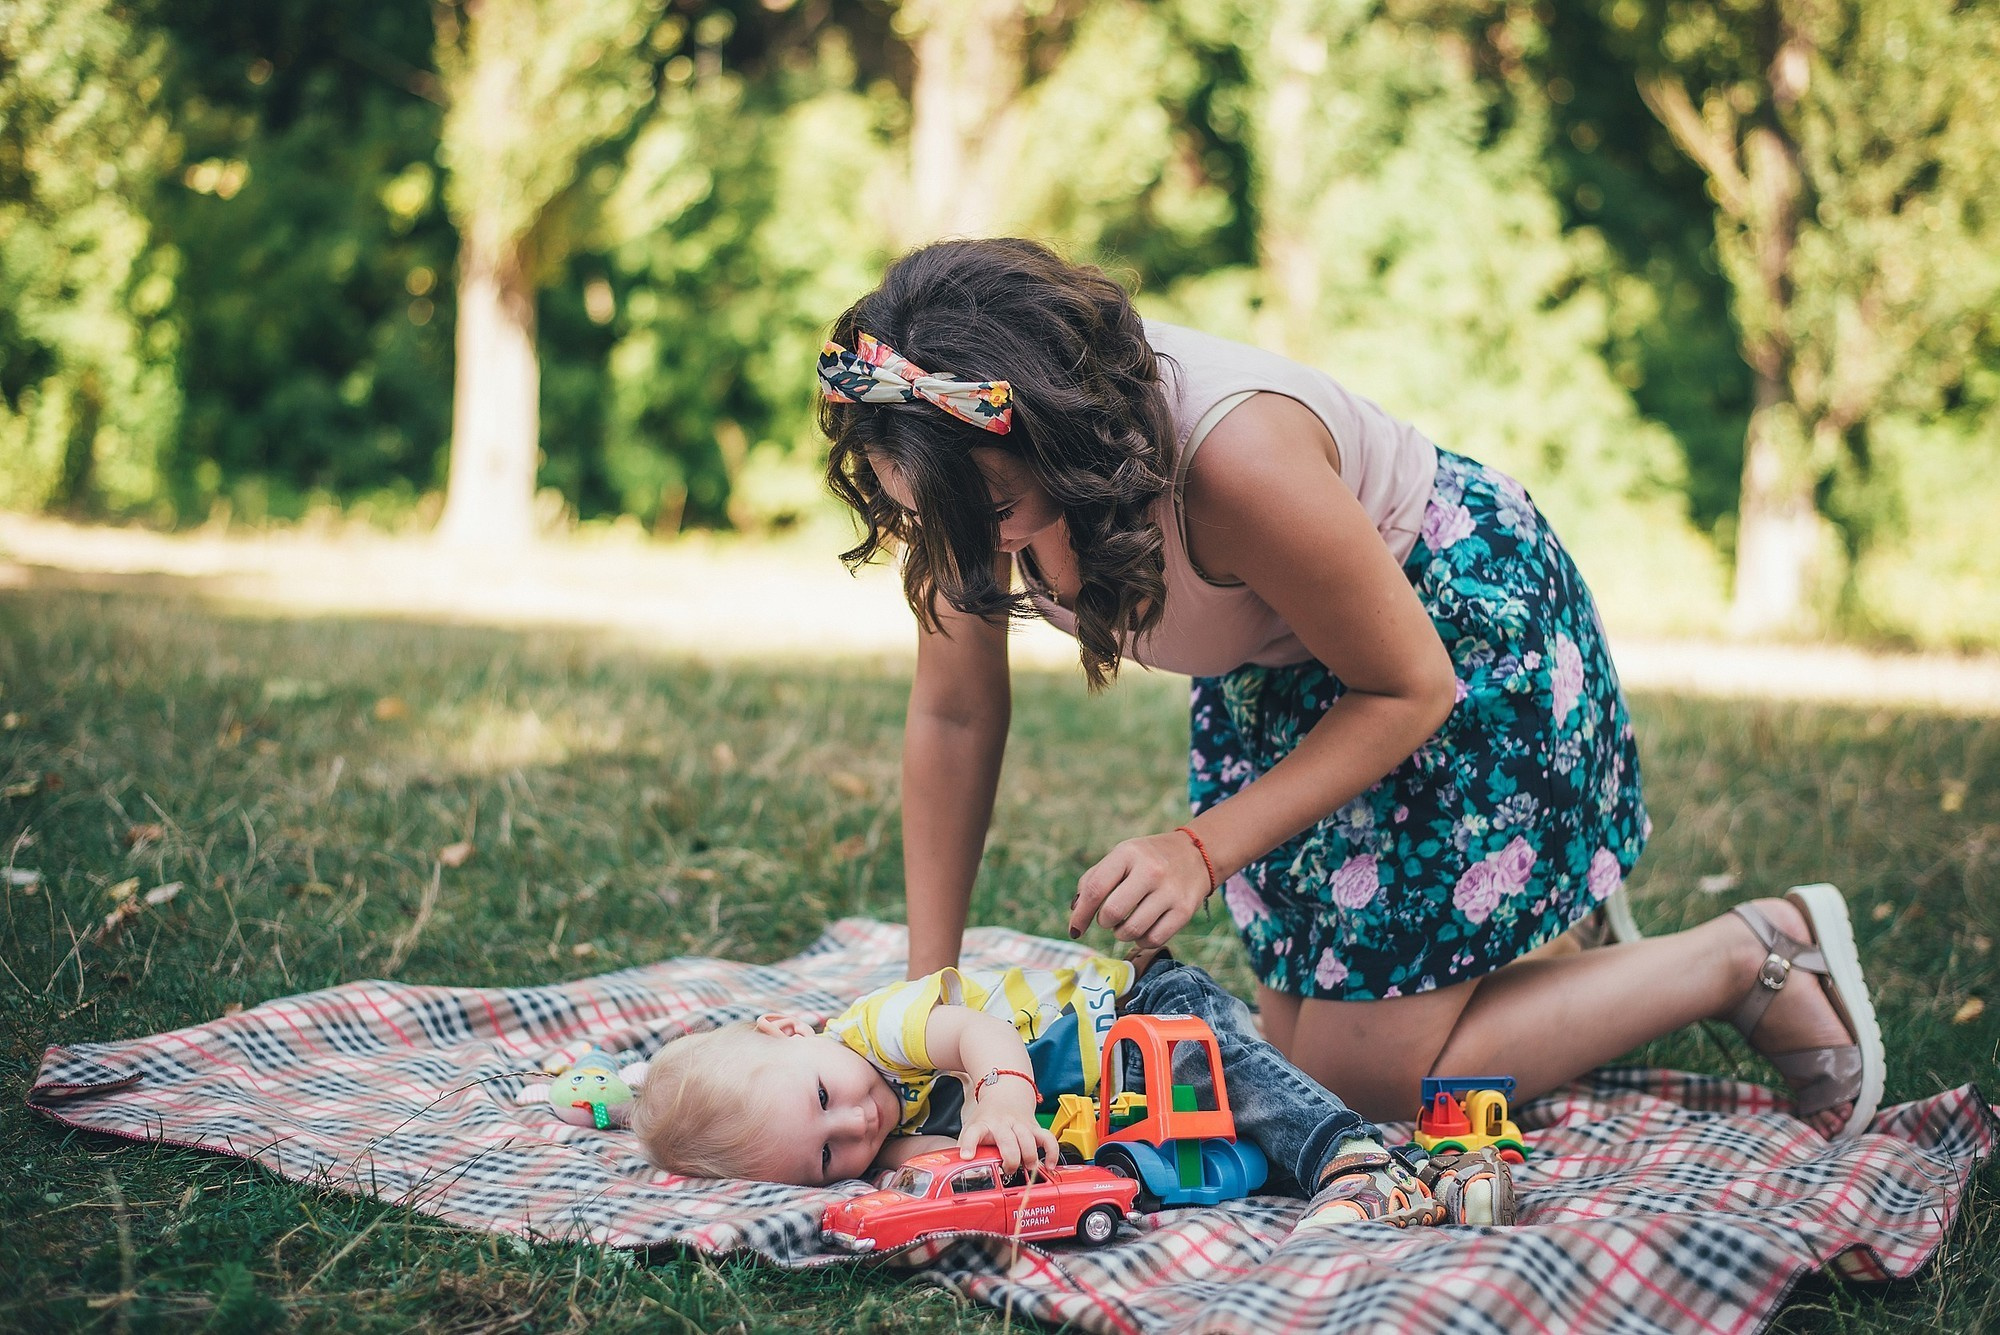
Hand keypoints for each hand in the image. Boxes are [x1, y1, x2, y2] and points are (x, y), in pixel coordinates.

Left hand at [957, 1085, 1059, 1173]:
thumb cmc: (987, 1118)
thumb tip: (955, 1170)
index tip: (967, 1157)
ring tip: (1028, 1168)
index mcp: (982, 1125)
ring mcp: (1019, 1124)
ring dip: (1029, 1157)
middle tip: (1008, 1170)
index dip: (969, 1145)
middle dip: (1010, 1159)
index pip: (973, 1133)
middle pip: (1007, 1140)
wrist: (1005, 1093)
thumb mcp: (971, 1129)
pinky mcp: (1034, 1127)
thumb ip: (965, 1149)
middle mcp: (1001, 1124)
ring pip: (1028, 1139)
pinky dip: (1052, 1152)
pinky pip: (1048, 1138)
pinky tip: (1050, 1165)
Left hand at [1068, 831, 1211, 947]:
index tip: (1075, 929)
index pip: (1096, 888)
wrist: (1196, 854)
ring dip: (1121, 933)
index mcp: (1129, 853)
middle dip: (1103, 922)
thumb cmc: (1148, 859)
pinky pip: (1153, 939)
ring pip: (1132, 930)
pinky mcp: (1185, 911)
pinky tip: (1142, 929)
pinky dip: (1141, 940)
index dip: (1081, 914)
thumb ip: (1094, 880)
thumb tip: (1076, 913)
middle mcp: (1151, 870)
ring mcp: (1170, 891)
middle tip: (1108, 919)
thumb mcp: (1121, 856)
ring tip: (1125, 923)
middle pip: (1112, 912)